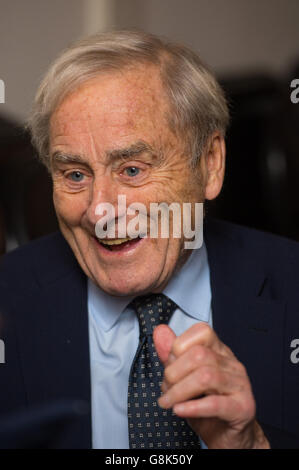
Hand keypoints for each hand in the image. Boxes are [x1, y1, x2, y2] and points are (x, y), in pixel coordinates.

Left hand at [153, 322, 269, 448]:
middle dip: (174, 372)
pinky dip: (192, 407)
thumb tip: (160, 331)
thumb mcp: (184, 379)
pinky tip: (180, 410)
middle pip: (199, 354)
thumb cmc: (207, 407)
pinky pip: (216, 404)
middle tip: (165, 389)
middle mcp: (232, 365)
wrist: (229, 437)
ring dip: (179, 391)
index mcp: (220, 352)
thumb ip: (172, 355)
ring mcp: (240, 385)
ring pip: (206, 376)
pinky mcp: (243, 408)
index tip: (169, 364)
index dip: (179, 346)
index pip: (202, 332)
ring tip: (169, 402)